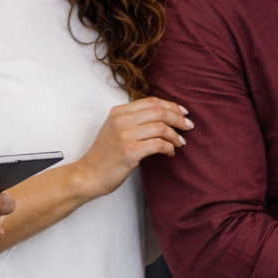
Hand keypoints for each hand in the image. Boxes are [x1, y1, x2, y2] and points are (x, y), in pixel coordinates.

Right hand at [71, 97, 191, 198]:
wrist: (88, 175)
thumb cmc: (104, 156)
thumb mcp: (114, 130)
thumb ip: (133, 120)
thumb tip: (162, 116)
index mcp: (118, 112)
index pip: (151, 102)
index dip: (171, 106)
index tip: (183, 112)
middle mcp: (121, 120)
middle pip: (159, 112)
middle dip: (178, 118)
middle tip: (189, 126)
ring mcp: (124, 135)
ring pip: (161, 127)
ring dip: (175, 135)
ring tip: (180, 143)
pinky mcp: (129, 151)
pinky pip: (158, 144)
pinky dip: (169, 147)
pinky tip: (170, 152)